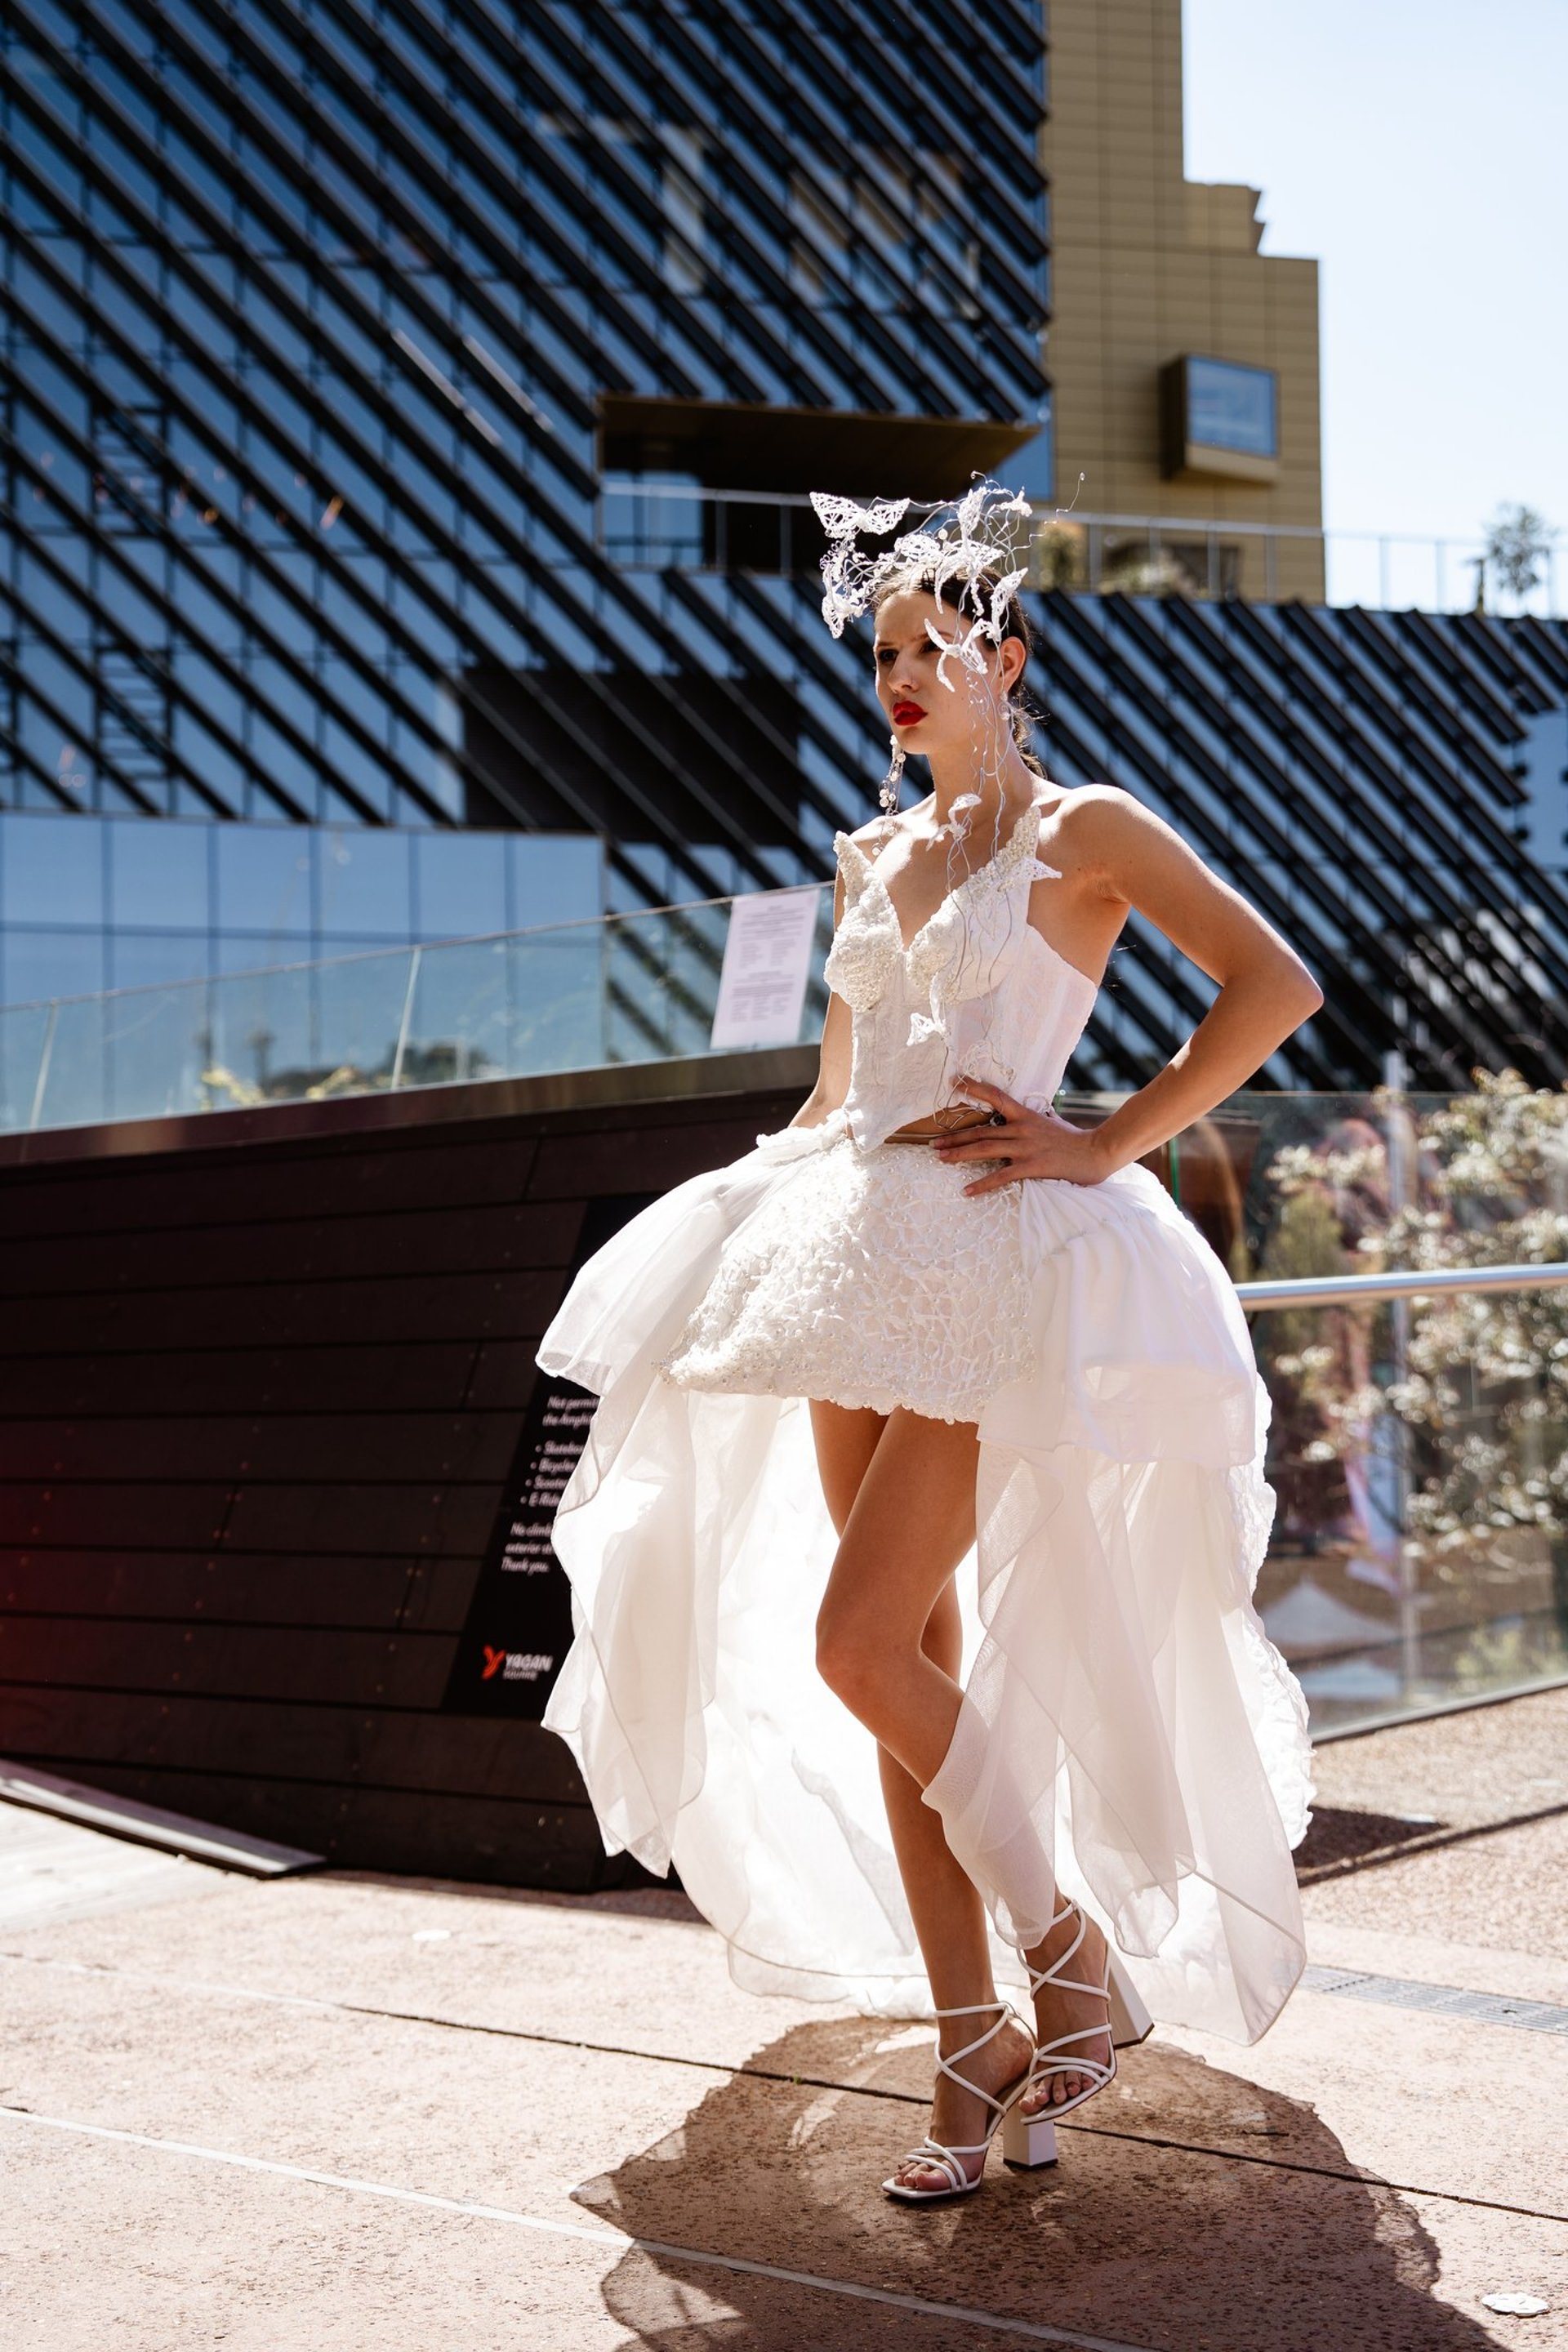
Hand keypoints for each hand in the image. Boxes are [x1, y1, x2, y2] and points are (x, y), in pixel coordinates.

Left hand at [931, 1078, 1112, 1195]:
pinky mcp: (1031, 1166)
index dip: (973, 1087)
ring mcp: (1025, 1147)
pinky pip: (1001, 1176)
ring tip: (941, 1159)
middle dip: (954, 1137)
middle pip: (981, 1130)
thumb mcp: (1050, 1122)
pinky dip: (982, 1184)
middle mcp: (1022, 1128)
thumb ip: (1034, 1119)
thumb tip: (1025, 1116)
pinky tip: (967, 1191)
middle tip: (933, 1143)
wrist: (1095, 1152)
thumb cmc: (1074, 1140)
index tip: (953, 1081)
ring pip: (985, 1149)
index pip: (995, 1096)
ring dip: (960, 1154)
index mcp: (1026, 1115)